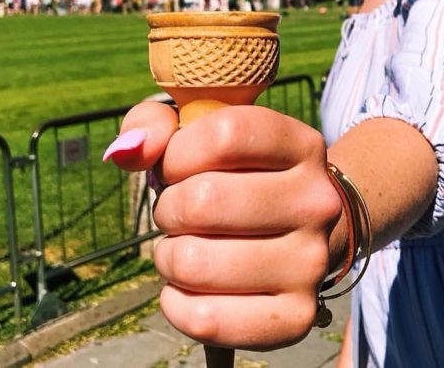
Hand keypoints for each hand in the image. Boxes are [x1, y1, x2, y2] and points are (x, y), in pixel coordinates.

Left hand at [108, 101, 342, 349]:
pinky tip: (188, 286)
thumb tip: (126, 152)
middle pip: (205, 200)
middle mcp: (316, 201)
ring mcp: (311, 261)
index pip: (225, 135)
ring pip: (196, 261)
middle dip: (169, 207)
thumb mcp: (202, 132)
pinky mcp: (296, 316)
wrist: (299, 232)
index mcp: (300, 144)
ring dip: (169, 256)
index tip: (177, 166)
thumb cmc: (235, 175)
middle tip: (179, 211)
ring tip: (186, 246)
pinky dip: (176, 303)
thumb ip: (155, 125)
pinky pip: (205, 318)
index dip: (179, 152)